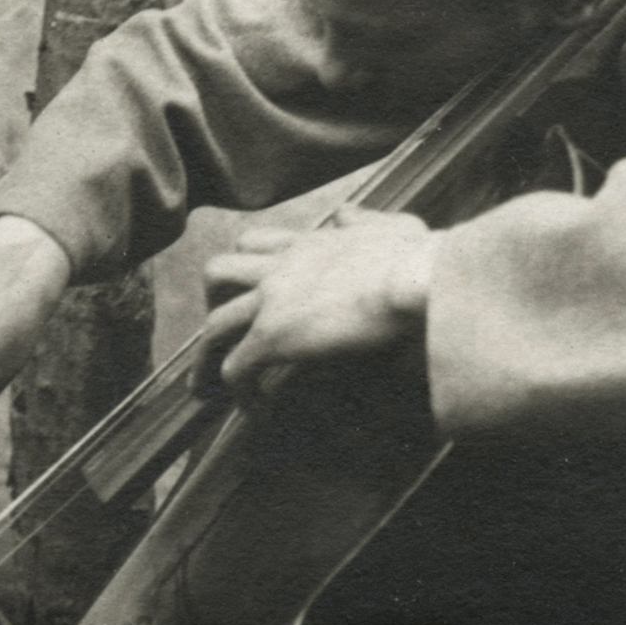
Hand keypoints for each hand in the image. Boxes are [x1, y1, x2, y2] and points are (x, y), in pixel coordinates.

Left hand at [202, 206, 433, 390]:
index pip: (256, 242)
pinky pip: (236, 367)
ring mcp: (272, 300)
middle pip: (218, 273)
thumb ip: (365, 220)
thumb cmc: (418, 258)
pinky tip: (252, 410)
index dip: (246, 266)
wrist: (415, 278)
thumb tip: (345, 214)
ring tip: (209, 387)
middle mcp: (281, 265)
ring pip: (214, 325)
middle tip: (222, 332)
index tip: (249, 291)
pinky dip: (238, 390)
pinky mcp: (274, 336)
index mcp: (308, 242)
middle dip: (213, 302)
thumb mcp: (392, 226)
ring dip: (207, 357)